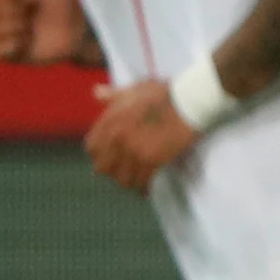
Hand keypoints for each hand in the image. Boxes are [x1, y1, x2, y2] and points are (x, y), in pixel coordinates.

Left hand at [85, 78, 197, 192]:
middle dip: (112, 171)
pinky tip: (147, 189)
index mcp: (111, 120)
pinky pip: (141, 182)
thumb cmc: (163, 94)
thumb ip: (114, 95)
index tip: (110, 156)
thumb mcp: (134, 90)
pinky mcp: (152, 160)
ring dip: (129, 182)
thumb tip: (96, 93)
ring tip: (136, 181)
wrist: (188, 102)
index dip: (100, 154)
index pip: (91, 148)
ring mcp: (134, 150)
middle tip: (124, 170)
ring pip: (122, 179)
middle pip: (103, 168)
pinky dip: (144, 188)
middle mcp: (118, 138)